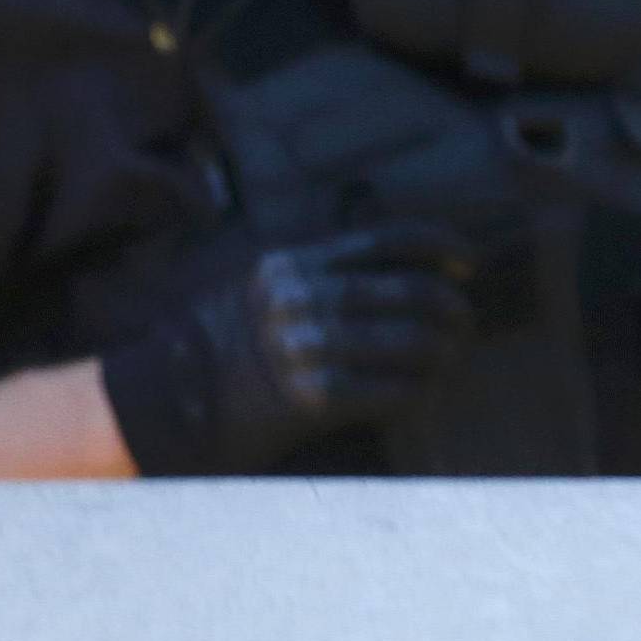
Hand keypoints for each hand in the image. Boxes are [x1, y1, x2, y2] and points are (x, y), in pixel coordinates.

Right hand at [104, 222, 472, 475]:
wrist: (171, 400)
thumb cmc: (218, 342)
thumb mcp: (259, 284)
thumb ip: (315, 271)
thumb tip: (392, 272)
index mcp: (295, 263)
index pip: (388, 240)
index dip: (442, 246)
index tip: (469, 263)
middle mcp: (305, 299)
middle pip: (412, 292)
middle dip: (453, 308)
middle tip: (465, 322)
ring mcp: (310, 349)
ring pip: (413, 344)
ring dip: (445, 352)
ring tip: (450, 358)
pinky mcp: (315, 398)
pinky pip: (394, 391)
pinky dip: (421, 391)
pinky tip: (426, 392)